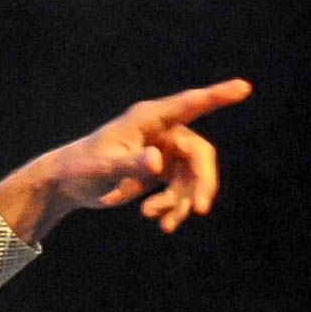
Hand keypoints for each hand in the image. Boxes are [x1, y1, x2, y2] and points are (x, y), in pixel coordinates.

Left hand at [0, 78, 251, 242]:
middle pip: (199, 154)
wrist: (67, 185)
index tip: (244, 87)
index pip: (188, 105)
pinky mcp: (160, 171)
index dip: (217, 95)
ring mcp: (163, 151)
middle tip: (198, 209)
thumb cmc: (80, 169)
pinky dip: (175, 207)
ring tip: (163, 223)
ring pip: (193, 176)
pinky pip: (181, 188)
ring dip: (183, 201)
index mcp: (147, 120)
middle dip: (202, 182)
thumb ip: (130, 165)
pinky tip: (161, 224)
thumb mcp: (103, 169)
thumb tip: (157, 161)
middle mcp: (161, 132)